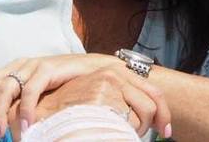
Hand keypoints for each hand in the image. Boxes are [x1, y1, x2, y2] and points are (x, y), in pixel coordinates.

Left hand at [0, 54, 115, 132]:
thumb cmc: (63, 82)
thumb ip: (17, 99)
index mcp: (13, 70)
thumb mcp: (34, 92)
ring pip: (6, 88)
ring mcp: (33, 65)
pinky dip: (26, 109)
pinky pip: (31, 91)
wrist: (93, 69)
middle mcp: (19, 65)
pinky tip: (25, 125)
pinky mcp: (48, 68)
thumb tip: (1, 119)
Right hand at [36, 66, 170, 138]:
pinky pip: (121, 126)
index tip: (166, 131)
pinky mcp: (99, 98)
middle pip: (150, 107)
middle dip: (146, 127)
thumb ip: (121, 99)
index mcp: (119, 72)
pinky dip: (118, 135)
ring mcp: (108, 86)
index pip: (154, 92)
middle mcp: (116, 75)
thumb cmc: (71, 107)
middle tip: (133, 137)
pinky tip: (102, 134)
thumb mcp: (100, 94)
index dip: (164, 114)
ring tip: (112, 134)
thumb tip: (145, 116)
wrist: (42, 109)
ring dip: (130, 133)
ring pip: (136, 119)